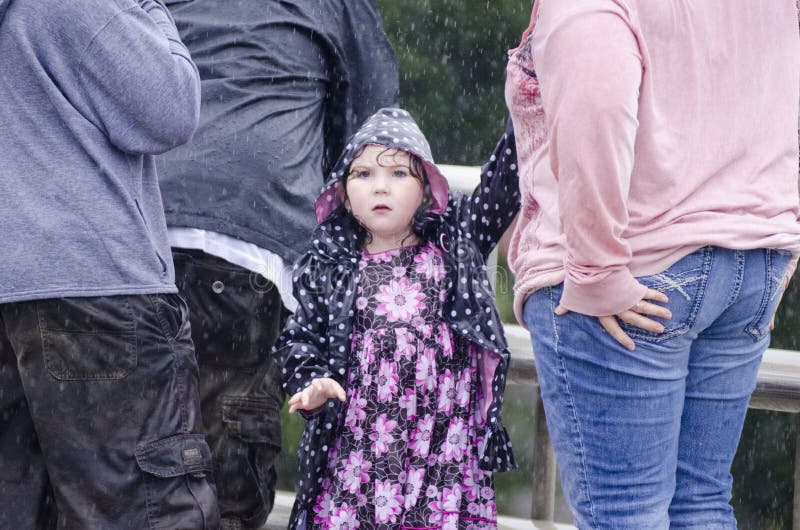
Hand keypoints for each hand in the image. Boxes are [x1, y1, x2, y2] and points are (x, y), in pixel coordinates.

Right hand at [288, 377, 346, 413]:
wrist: (325, 390)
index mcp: (319, 383)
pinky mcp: (304, 402)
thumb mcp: (336, 388)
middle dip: (305, 396)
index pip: (317, 382)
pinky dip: (294, 407)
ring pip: (300, 396)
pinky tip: (291, 411)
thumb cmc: (330, 387)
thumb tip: (343, 399)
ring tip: (291, 404)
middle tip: (305, 403)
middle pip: (307, 391)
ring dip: (296, 400)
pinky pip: (298, 403)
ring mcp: (307, 395)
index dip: (318, 384)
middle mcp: (311, 389)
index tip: (320, 389)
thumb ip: (340, 392)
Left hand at [555, 288, 671, 350]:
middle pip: (634, 319)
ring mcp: (625, 296)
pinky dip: (655, 295)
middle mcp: (616, 307)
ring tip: (668, 316)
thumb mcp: (573, 296)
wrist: (590, 267)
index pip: (613, 328)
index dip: (622, 337)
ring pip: (644, 307)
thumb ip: (568, 305)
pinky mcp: (630, 286)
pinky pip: (645, 292)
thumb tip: (557, 312)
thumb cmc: (580, 282)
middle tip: (660, 330)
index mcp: (603, 311)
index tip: (632, 347)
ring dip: (656, 311)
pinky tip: (665, 298)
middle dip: (648, 325)